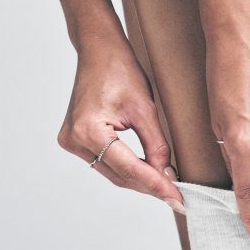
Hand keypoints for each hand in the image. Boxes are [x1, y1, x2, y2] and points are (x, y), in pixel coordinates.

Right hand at [57, 45, 184, 213]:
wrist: (98, 51)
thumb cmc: (119, 70)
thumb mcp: (145, 109)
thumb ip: (156, 146)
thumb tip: (167, 176)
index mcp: (89, 131)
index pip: (129, 169)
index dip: (156, 185)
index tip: (177, 198)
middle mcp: (75, 140)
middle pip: (119, 176)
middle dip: (149, 186)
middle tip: (176, 197)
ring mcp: (72, 142)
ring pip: (113, 173)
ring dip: (139, 181)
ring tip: (165, 187)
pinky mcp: (75, 141)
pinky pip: (105, 163)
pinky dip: (127, 170)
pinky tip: (147, 174)